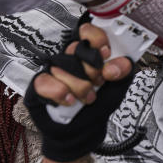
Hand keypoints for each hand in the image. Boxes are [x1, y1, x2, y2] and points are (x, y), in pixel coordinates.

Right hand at [24, 23, 133, 162]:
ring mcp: (53, 71)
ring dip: (80, 87)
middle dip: (92, 70)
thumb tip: (113, 67)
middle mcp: (69, 59)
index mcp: (88, 54)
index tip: (106, 53)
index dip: (97, 39)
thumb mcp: (119, 86)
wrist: (83, 131)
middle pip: (76, 49)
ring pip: (63, 67)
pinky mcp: (40, 86)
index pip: (87, 31)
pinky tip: (70, 101)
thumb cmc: (98, 104)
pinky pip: (45, 82)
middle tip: (99, 83)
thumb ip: (123, 71)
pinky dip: (61, 93)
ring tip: (88, 98)